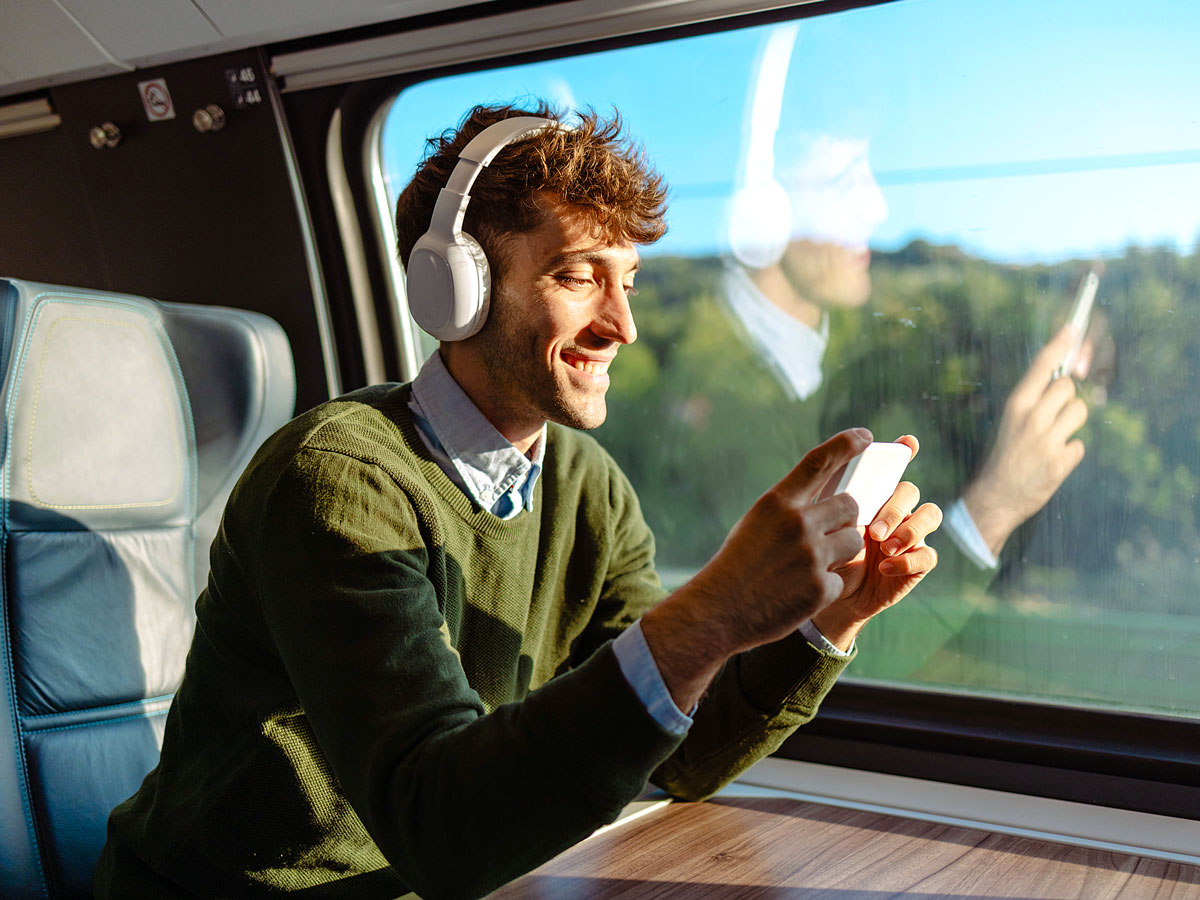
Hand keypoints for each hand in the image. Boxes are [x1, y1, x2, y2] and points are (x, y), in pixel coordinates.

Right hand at [641, 428, 872, 709]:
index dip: (846, 443)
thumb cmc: (738, 563)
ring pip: (854, 540)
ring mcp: (812, 556)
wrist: (718, 610)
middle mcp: (797, 523)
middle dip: (844, 518)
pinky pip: (843, 577)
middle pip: (850, 506)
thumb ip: (792, 508)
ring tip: (811, 565)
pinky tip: (800, 592)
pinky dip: (827, 585)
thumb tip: (830, 497)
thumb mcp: (758, 523)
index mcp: (777, 502)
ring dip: (841, 551)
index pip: (819, 460)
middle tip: (828, 533)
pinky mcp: (821, 588)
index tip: (865, 436)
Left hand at [812, 436, 941, 649]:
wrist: (825, 594)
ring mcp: (909, 534)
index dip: (903, 451)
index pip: (892, 466)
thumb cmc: (817, 554)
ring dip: (909, 529)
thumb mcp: (816, 525)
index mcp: (871, 494)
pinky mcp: (916, 562)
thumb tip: (830, 478)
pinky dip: (908, 559)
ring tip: (883, 546)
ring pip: (930, 515)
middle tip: (874, 530)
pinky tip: (884, 566)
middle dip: (895, 507)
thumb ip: (826, 502)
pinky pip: (928, 554)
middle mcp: (894, 508)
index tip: (906, 443)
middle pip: (909, 490)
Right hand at [962, 324, 1089, 555]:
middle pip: (1068, 387)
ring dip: (1071, 424)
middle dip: (1066, 398)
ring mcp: (1046, 440)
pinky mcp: (1060, 462)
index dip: (1060, 344)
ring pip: (1079, 411)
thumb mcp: (1012, 422)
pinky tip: (1052, 462)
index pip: (1042, 366)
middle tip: (1052, 416)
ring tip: (1052, 440)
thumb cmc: (1005, 456)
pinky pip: (1079, 445)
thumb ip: (1035, 401)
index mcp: (1015, 406)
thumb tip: (1067, 378)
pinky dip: (1070, 453)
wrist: (994, 498)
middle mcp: (1031, 418)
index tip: (1073, 327)